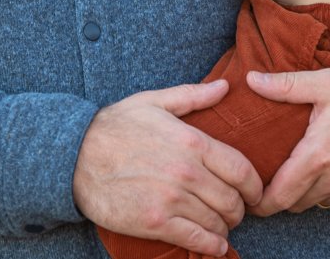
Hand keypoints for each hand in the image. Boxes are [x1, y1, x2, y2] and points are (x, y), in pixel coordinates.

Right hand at [73, 80, 262, 254]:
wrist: (74, 157)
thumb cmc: (115, 127)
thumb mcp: (154, 102)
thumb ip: (193, 96)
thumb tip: (225, 87)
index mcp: (192, 141)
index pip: (242, 169)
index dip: (254, 186)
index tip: (254, 193)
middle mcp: (187, 172)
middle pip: (233, 200)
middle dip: (239, 209)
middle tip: (234, 210)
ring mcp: (171, 199)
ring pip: (218, 222)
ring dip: (224, 227)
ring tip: (219, 224)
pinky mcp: (156, 223)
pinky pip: (197, 240)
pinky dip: (212, 246)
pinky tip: (213, 243)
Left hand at [244, 69, 329, 214]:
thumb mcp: (328, 81)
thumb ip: (286, 85)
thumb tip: (251, 80)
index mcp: (320, 156)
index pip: (279, 197)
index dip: (260, 200)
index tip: (249, 192)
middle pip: (295, 204)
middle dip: (281, 194)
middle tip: (272, 175)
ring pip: (319, 202)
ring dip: (309, 191)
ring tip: (304, 166)